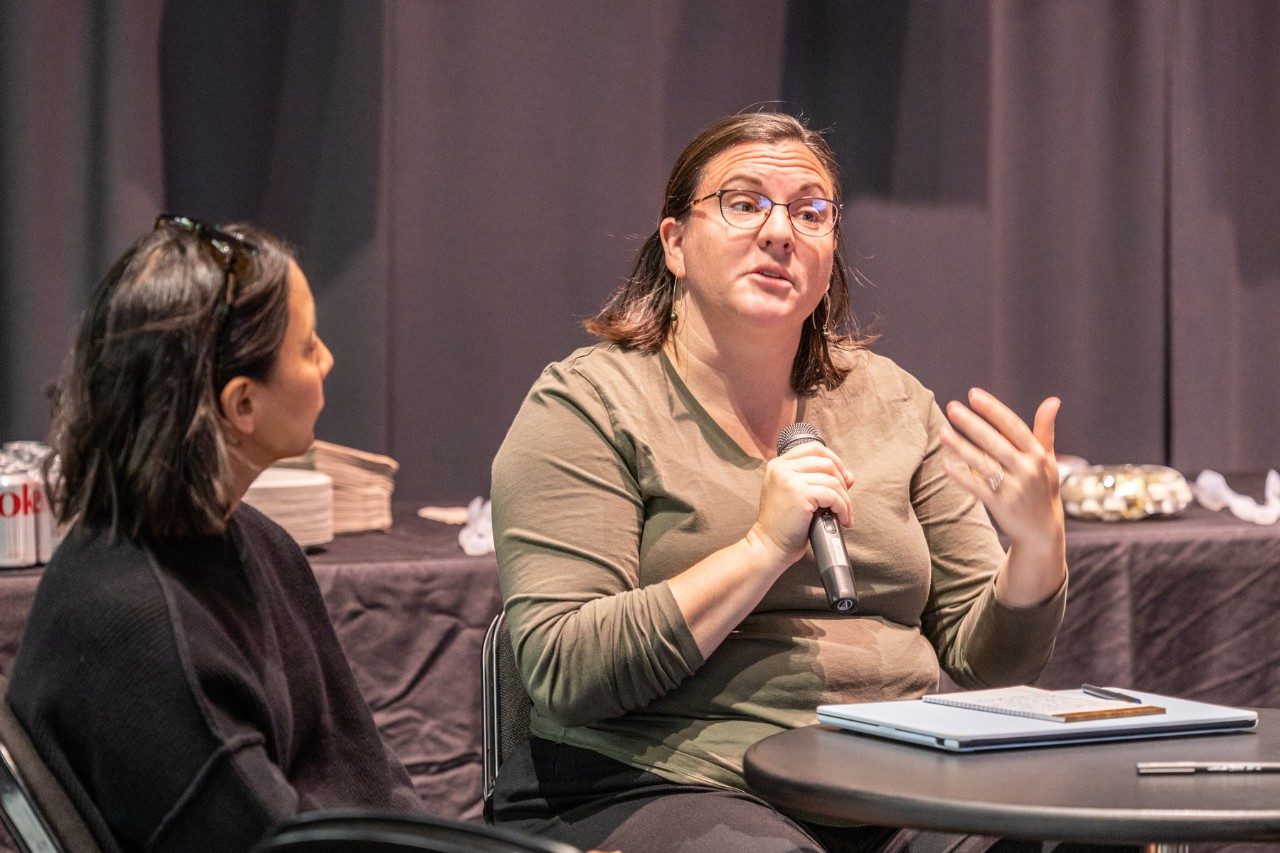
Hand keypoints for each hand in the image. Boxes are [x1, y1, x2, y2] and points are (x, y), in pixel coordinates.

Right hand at [747, 441, 854, 568]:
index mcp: (779, 465)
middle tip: (844, 501)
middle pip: (826, 462)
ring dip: (845, 499)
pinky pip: (832, 495)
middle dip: (842, 481)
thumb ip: (819, 481)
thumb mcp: (799, 496)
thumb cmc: (784, 525)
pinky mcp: (799, 493)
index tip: (842, 480)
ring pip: (832, 480)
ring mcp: (789, 479)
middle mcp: (781, 467)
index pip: (814, 448)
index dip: (834, 461)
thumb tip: (849, 476)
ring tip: (844, 514)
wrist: (768, 546)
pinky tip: (843, 519)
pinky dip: (843, 507)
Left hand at [940, 388, 1063, 552]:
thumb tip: (1053, 400)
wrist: (1042, 530)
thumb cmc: (1042, 488)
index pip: (1013, 426)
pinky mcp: (1001, 505)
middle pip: (995, 442)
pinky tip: (945, 464)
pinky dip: (962, 476)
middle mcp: (1028, 470)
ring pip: (984, 464)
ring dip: (961, 447)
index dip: (993, 409)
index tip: (973, 394)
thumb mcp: (1047, 460)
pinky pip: (977, 487)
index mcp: (1038, 455)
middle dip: (973, 424)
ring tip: (942, 432)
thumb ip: (1044, 431)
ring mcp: (1015, 488)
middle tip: (951, 407)